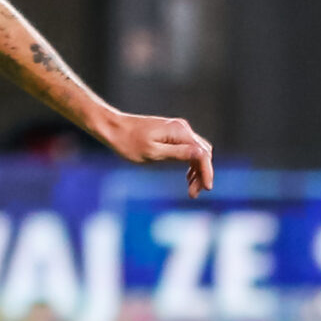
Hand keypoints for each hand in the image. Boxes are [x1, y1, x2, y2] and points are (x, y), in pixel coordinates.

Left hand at [100, 111, 214, 197]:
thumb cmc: (128, 142)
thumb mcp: (152, 153)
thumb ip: (178, 154)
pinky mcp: (171, 134)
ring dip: (197, 171)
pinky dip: (190, 164)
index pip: (202, 154)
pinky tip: (187, 177)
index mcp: (179, 132)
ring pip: (197, 152)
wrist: (113, 128)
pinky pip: (188, 150)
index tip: (206, 189)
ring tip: (191, 190)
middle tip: (194, 193)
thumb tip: (202, 155)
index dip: (207, 172)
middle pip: (203, 153)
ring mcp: (177, 130)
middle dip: (202, 174)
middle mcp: (182, 128)